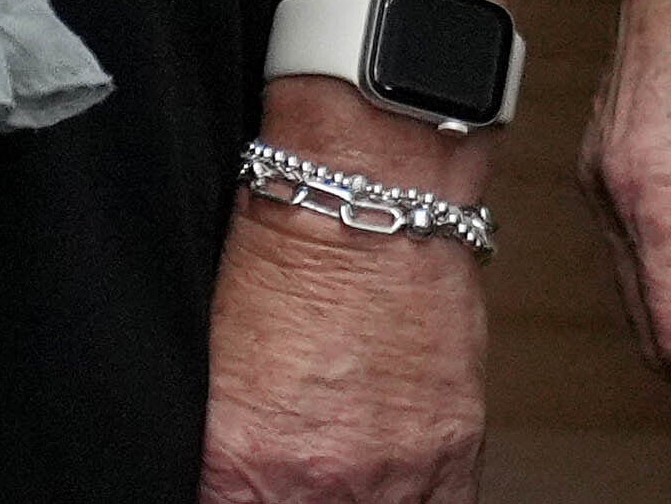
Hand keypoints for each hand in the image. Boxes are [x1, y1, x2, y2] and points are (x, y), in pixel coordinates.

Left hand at [203, 122, 487, 501]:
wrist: (367, 197)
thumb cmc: (290, 258)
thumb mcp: (219, 373)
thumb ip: (228, 455)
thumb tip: (232, 481)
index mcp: (238, 462)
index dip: (238, 502)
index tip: (252, 486)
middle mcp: (313, 480)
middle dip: (296, 498)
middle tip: (302, 469)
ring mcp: (388, 472)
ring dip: (356, 500)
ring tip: (349, 468)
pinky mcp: (451, 450)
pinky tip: (397, 486)